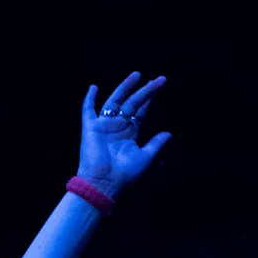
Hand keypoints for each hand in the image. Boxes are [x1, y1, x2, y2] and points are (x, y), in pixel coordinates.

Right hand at [77, 73, 169, 195]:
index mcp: (130, 133)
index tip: (159, 86)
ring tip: (137, 75)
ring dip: (125, 87)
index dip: (150, 100)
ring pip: (115, 100)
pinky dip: (89, 98)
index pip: (141, 112)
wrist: (104, 182)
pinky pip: (88, 109)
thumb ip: (156, 144)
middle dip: (145, 91)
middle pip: (132, 103)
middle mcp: (118, 126)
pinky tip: (94, 87)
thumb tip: (169, 133)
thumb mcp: (145, 157)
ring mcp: (104, 125)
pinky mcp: (91, 127)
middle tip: (159, 79)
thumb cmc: (125, 173)